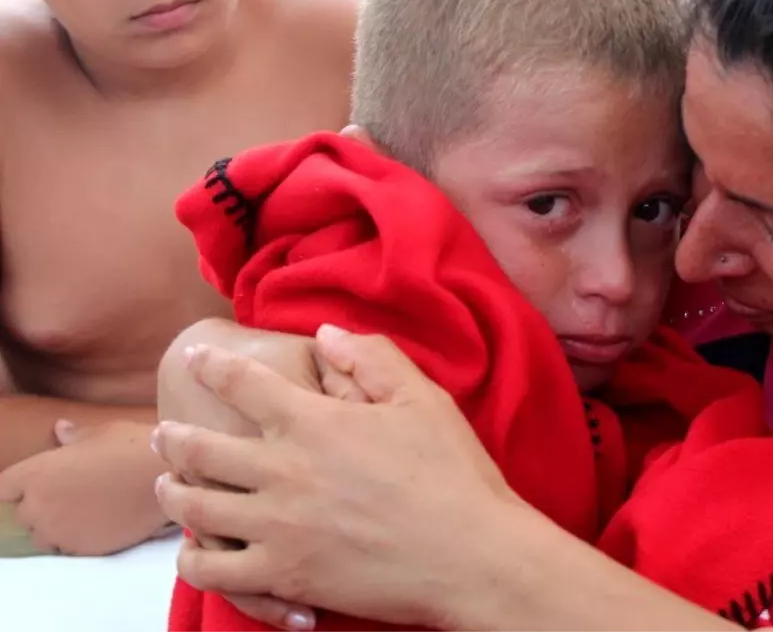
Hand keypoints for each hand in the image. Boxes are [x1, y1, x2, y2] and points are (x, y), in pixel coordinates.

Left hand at [0, 420, 171, 555]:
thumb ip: (75, 437)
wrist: (166, 476)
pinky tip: (101, 525)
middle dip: (41, 507)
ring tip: (86, 515)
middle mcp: (39, 505)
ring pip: (44, 537)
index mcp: (37, 472)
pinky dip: (79, 540)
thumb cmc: (133, 445)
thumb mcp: (103, 433)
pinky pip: (69, 549)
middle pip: (23, 515)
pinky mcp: (82, 549)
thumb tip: (60, 429)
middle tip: (71, 496)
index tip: (39, 484)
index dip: (19, 486)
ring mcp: (59, 530)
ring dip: (57, 528)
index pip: (4, 488)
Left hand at [153, 327, 518, 627]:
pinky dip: (193, 559)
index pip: (243, 383)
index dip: (212, 366)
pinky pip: (215, 570)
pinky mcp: (284, 576)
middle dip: (176, 436)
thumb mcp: (423, 398)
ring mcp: (278, 527)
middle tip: (164, 432)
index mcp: (315, 422)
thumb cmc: (453, 473)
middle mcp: (284, 472)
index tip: (193, 358)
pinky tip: (191, 551)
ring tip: (166, 486)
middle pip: (203, 448)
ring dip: (173, 492)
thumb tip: (323, 333)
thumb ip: (371, 357)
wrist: (471, 555)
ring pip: (198, 507)